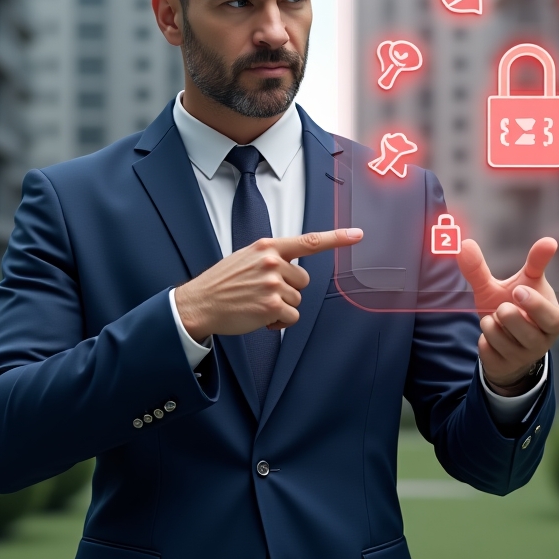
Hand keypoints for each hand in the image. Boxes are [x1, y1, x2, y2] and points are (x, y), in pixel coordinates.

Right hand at [175, 229, 362, 340]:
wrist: (200, 302)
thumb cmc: (223, 282)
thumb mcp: (246, 257)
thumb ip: (271, 257)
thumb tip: (292, 265)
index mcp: (268, 246)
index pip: (309, 241)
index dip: (337, 238)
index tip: (357, 235)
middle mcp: (272, 262)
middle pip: (303, 281)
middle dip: (288, 290)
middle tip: (262, 292)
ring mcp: (273, 284)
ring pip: (297, 301)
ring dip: (281, 307)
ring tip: (256, 304)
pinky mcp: (271, 306)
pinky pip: (291, 318)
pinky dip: (278, 323)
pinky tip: (259, 317)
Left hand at [455, 237, 558, 393]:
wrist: (507, 347)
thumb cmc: (511, 308)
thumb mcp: (502, 287)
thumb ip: (483, 267)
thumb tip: (464, 242)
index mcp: (552, 318)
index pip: (547, 312)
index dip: (533, 302)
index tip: (518, 290)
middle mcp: (543, 340)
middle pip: (515, 321)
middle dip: (502, 310)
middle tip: (504, 307)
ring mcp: (525, 356)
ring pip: (495, 333)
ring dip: (488, 322)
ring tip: (498, 321)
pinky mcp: (506, 367)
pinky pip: (485, 347)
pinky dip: (483, 339)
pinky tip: (493, 340)